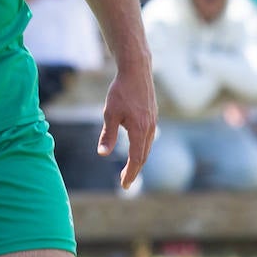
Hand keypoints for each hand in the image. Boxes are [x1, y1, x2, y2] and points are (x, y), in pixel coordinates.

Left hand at [97, 56, 156, 188]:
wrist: (137, 71)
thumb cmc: (121, 91)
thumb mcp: (110, 113)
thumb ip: (108, 134)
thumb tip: (102, 154)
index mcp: (140, 130)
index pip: (136, 158)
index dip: (130, 173)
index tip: (124, 185)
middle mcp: (150, 128)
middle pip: (143, 156)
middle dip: (135, 170)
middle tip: (125, 182)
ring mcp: (153, 122)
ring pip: (147, 147)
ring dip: (139, 160)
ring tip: (130, 170)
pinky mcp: (153, 117)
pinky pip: (149, 138)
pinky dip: (142, 149)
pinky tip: (136, 150)